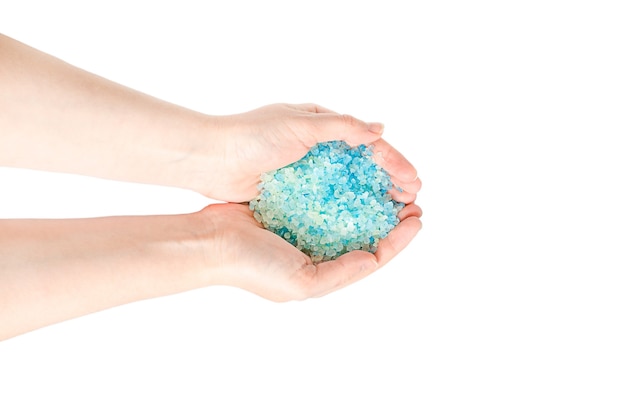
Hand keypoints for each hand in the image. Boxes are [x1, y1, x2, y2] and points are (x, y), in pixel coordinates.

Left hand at [188, 103, 421, 202]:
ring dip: (373, 200)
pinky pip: (328, 203)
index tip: (414, 182)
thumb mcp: (298, 123)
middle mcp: (318, 150)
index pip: (369, 145)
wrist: (209, 158)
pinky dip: (346, 210)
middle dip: (389, 184)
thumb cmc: (251, 136)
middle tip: (412, 203)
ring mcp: (307, 174)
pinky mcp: (294, 195)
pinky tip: (361, 224)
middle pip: (364, 169)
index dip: (394, 163)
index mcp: (322, 127)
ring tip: (394, 216)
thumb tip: (381, 129)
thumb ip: (341, 126)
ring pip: (349, 188)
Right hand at [200, 201, 421, 300]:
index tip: (417, 219)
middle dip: (390, 219)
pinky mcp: (291, 207)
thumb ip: (341, 273)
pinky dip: (343, 188)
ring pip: (348, 214)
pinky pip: (325, 197)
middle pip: (365, 234)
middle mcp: (318, 253)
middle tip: (411, 200)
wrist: (211, 243)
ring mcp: (304, 229)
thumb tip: (372, 256)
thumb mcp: (304, 283)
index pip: (373, 256)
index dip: (398, 240)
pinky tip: (355, 175)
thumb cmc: (254, 268)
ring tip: (390, 186)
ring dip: (371, 202)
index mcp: (324, 272)